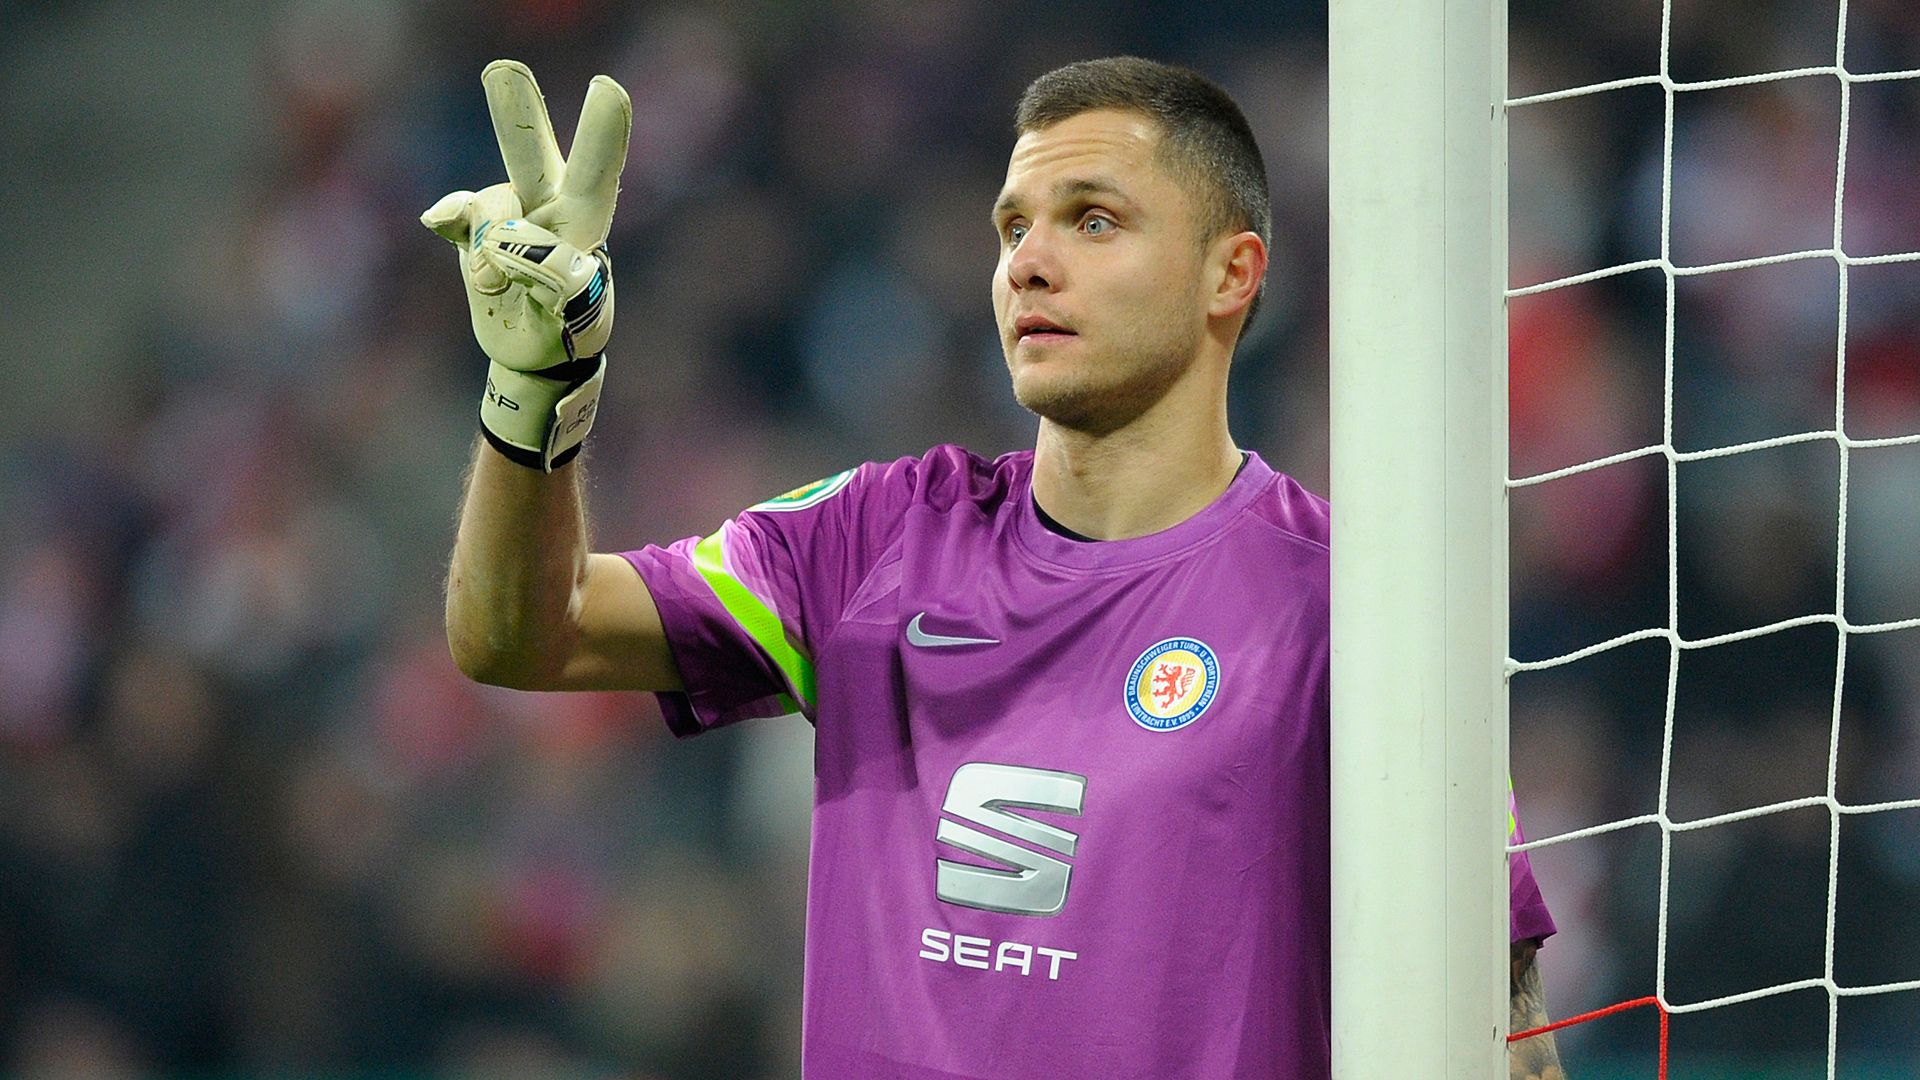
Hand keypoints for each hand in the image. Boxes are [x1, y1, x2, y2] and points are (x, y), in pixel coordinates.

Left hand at [423, 60, 631, 470]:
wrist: (533, 361)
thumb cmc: (511, 296)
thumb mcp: (477, 251)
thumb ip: (472, 218)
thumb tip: (438, 215)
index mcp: (544, 200)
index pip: (532, 147)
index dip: (520, 110)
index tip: (502, 68)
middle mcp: (571, 226)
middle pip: (586, 175)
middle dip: (601, 135)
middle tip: (609, 90)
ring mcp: (580, 264)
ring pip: (551, 230)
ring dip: (507, 241)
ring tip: (487, 271)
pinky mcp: (578, 304)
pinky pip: (557, 276)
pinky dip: (525, 271)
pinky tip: (499, 281)